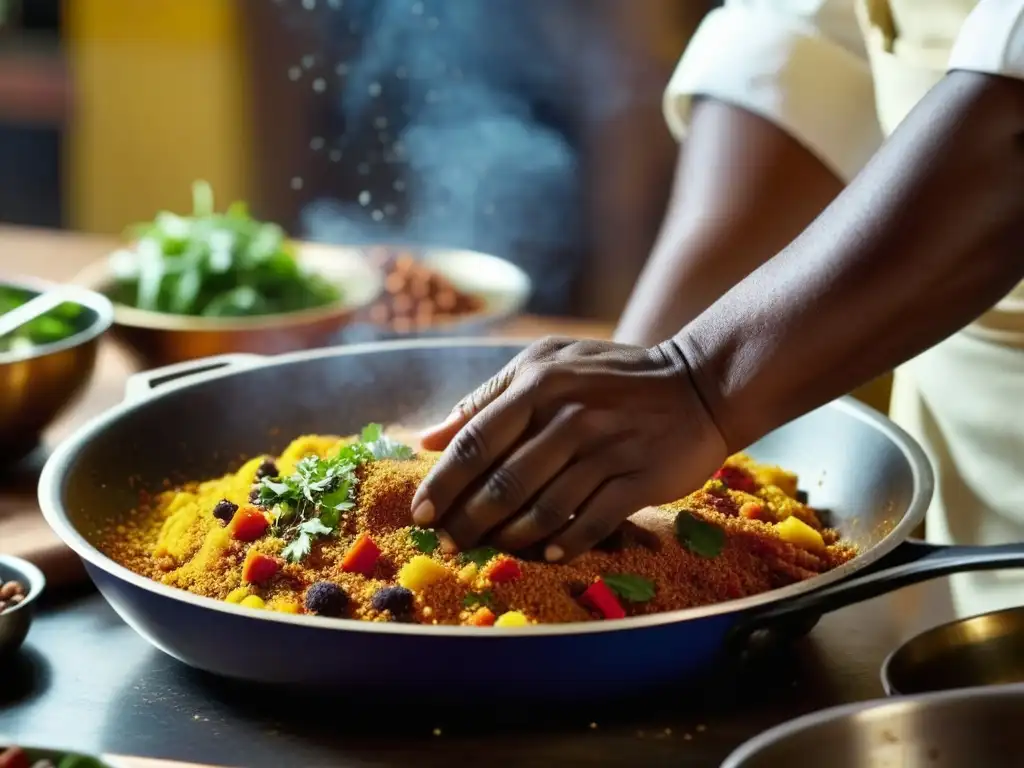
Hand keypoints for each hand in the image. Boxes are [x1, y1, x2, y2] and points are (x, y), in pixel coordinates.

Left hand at [410, 337, 728, 562]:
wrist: (698, 385)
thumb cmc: (611, 376)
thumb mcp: (547, 364)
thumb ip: (488, 397)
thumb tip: (430, 438)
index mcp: (539, 383)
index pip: (476, 440)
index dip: (444, 481)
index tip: (420, 511)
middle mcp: (570, 416)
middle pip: (504, 482)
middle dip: (468, 519)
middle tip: (448, 543)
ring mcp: (607, 449)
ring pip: (544, 508)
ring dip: (510, 537)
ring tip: (492, 549)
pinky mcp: (639, 479)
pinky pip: (591, 523)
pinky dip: (563, 544)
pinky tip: (544, 554)